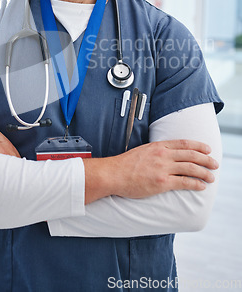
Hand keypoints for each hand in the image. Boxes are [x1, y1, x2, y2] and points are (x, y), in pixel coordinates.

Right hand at [83, 139, 218, 203]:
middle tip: (214, 164)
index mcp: (158, 146)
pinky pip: (184, 182)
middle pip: (191, 155)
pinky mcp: (162, 182)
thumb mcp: (143, 151)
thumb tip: (166, 154)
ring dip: (204, 172)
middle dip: (206, 159)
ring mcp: (163, 168)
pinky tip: (201, 186)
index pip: (183, 143)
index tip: (207, 149)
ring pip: (190, 168)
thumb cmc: (125, 164)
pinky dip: (195, 184)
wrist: (114, 174)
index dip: (198, 146)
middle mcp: (163, 155)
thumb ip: (156, 151)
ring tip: (211, 176)